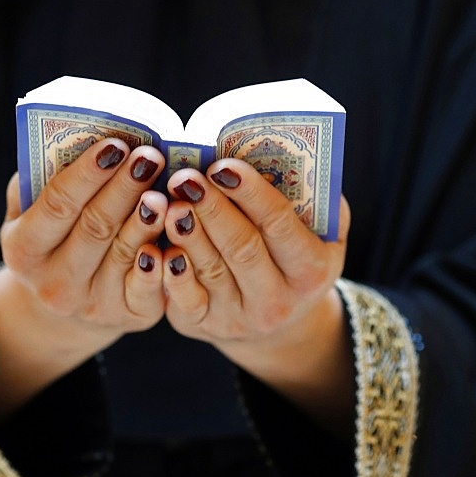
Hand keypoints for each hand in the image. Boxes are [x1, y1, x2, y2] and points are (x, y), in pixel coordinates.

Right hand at [0, 139, 168, 421]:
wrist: (66, 295)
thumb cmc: (55, 230)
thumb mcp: (32, 207)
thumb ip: (44, 176)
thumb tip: (79, 138)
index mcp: (23, 248)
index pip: (56, 205)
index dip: (87, 174)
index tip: (115, 144)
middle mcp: (53, 283)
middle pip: (94, 227)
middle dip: (125, 188)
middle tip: (150, 156)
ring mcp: (91, 305)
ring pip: (125, 254)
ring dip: (149, 219)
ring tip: (166, 189)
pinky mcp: (129, 317)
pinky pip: (151, 289)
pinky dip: (165, 261)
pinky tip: (177, 232)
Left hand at [161, 160, 353, 432]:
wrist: (275, 317)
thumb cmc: (292, 250)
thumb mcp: (318, 229)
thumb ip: (309, 195)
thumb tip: (278, 151)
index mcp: (312, 269)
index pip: (280, 224)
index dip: (251, 193)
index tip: (222, 166)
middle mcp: (279, 300)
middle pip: (242, 248)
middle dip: (212, 209)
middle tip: (186, 177)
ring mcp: (239, 318)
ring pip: (209, 270)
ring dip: (187, 233)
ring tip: (168, 202)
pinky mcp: (204, 325)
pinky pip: (184, 300)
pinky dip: (170, 273)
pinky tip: (157, 246)